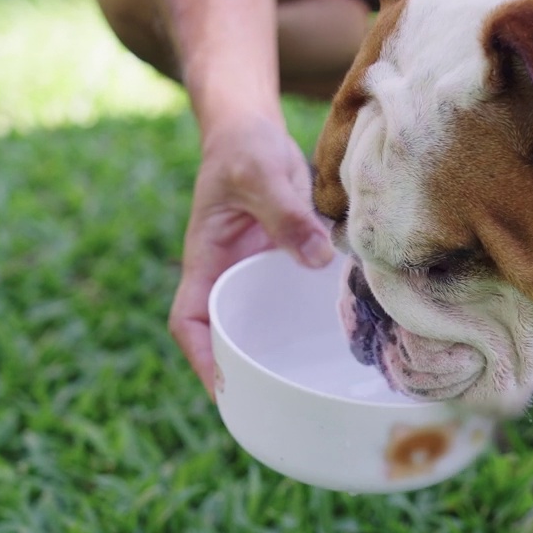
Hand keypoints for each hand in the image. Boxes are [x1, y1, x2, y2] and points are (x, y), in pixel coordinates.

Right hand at [169, 115, 333, 398]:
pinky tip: (342, 338)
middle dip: (243, 371)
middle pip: (227, 334)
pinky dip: (309, 320)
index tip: (223, 387)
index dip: (201, 357)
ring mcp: (255, 271)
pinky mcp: (283, 263)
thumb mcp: (263, 174)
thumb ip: (288, 215)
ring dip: (279, 351)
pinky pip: (291, 300)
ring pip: (261, 321)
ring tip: (311, 388)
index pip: (190, 320)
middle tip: (277, 406)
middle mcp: (229, 274)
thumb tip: (319, 260)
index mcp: (207, 260)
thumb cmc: (245, 146)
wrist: (253, 126)